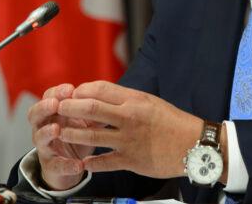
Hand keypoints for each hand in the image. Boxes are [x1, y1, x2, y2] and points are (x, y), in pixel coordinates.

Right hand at [27, 83, 94, 189]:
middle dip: (43, 107)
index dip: (57, 92)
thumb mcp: (84, 118)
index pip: (48, 97)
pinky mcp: (51, 166)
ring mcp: (46, 147)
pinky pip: (56, 165)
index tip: (70, 89)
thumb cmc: (77, 133)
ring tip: (57, 129)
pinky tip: (78, 165)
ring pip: (39, 138)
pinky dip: (67, 165)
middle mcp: (44, 127)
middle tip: (55, 104)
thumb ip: (91, 107)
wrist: (71, 164)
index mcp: (52, 112)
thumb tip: (107, 95)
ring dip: (47, 132)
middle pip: (35, 114)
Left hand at [56, 81, 203, 178]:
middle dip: (69, 108)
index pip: (101, 89)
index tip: (72, 93)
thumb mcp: (151, 102)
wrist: (194, 144)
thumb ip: (127, 101)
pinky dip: (90, 163)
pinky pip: (104, 162)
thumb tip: (102, 98)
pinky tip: (82, 162)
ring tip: (60, 133)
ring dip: (72, 134)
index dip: (82, 90)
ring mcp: (129, 140)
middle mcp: (130, 117)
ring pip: (92, 135)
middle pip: (91, 109)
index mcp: (135, 100)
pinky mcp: (131, 160)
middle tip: (57, 109)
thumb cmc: (173, 121)